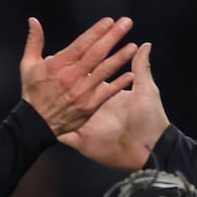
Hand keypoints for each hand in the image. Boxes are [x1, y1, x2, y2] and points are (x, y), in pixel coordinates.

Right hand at [20, 16, 136, 135]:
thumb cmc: (32, 93)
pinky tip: (131, 75)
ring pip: (104, 71)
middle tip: (126, 23)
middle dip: (113, 36)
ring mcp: (81, 92)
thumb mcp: (28, 65)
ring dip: (120, 57)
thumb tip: (33, 21)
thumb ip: (34, 42)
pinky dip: (119, 84)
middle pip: (96, 53)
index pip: (82, 43)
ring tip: (133, 46)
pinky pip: (106, 93)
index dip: (97, 31)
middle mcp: (72, 77)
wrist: (35, 124)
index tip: (110, 21)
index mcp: (58, 65)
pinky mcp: (88, 107)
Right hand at [59, 41, 169, 170]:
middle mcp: (94, 106)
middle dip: (64, 77)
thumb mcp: (147, 90)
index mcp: (106, 94)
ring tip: (45, 87)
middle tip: (54, 60)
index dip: (84, 63)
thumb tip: (146, 45)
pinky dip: (56, 127)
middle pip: (76, 88)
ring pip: (66, 108)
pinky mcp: (80, 140)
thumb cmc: (150, 119)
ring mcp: (86, 123)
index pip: (91, 73)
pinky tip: (47, 117)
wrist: (149, 151)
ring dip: (55, 99)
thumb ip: (142, 66)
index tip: (73, 51)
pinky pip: (64, 134)